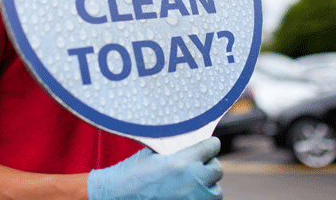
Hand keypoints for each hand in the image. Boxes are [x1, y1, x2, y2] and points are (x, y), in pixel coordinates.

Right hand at [87, 137, 222, 199]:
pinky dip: (201, 198)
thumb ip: (177, 147)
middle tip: (196, 164)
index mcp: (183, 161)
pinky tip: (187, 193)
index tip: (207, 145)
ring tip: (192, 182)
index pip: (212, 147)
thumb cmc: (134, 172)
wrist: (119, 195)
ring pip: (215, 191)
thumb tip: (192, 140)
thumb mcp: (155, 152)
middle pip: (217, 168)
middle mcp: (192, 181)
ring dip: (207, 185)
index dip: (209, 144)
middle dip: (208, 164)